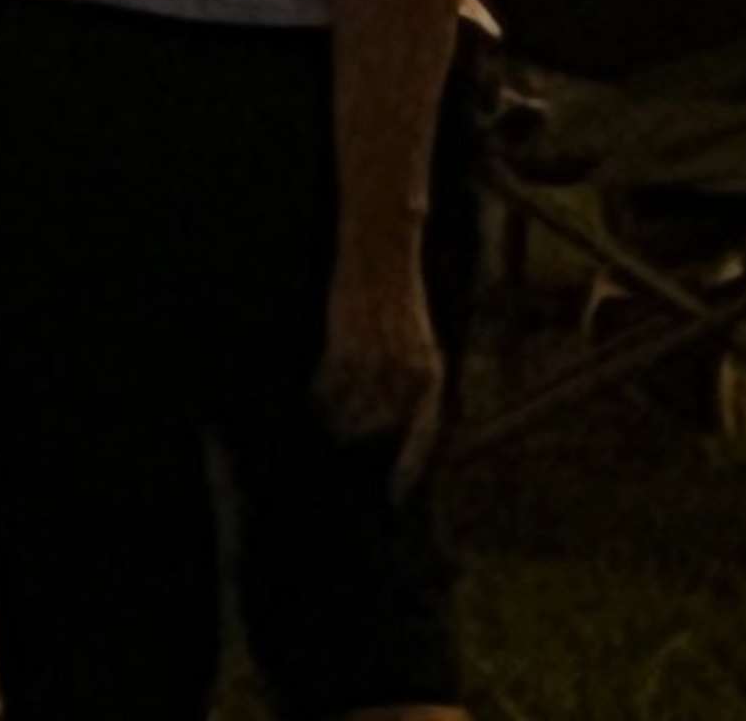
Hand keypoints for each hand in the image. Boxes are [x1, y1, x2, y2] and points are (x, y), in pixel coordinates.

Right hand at [314, 248, 445, 493]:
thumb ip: (410, 380)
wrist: (381, 249)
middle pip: (377, 427)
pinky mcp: (346, 348)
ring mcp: (375, 362)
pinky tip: (314, 393)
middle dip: (359, 435)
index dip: (407, 468)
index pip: (422, 434)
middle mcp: (406, 373)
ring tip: (324, 419)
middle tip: (342, 437)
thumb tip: (389, 424)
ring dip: (335, 419)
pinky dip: (319, 395)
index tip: (393, 495)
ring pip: (349, 412)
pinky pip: (328, 389)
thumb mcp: (419, 340)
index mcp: (431, 372)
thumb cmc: (398, 295)